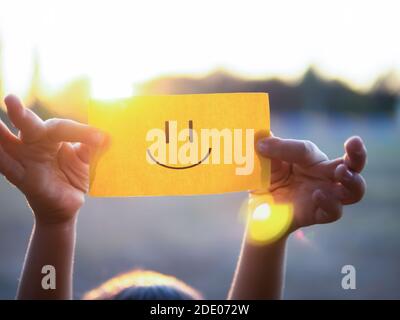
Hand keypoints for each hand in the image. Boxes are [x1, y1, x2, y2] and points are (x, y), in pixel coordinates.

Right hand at [0, 95, 104, 223]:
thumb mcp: (87, 162)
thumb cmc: (73, 178)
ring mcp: (25, 160)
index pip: (62, 128)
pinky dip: (0, 158)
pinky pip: (7, 167)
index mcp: (52, 137)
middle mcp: (35, 144)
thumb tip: (106, 136)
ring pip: (10, 143)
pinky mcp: (22, 178)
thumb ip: (92, 148)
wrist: (67, 206)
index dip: (81, 132)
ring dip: (0, 134)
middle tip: (12, 100)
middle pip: (30, 127)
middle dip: (21, 115)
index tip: (102, 139)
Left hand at [256, 135, 366, 231]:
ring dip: (352, 181)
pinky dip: (330, 203)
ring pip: (354, 191)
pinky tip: (318, 195)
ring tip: (342, 172)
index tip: (262, 146)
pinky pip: (334, 211)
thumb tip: (260, 138)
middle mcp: (324, 176)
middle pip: (353, 165)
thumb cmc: (267, 182)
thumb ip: (267, 152)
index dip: (287, 148)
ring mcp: (324, 195)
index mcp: (311, 160)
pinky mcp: (319, 214)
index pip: (307, 151)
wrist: (259, 211)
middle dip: (358, 154)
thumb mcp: (264, 165)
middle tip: (354, 143)